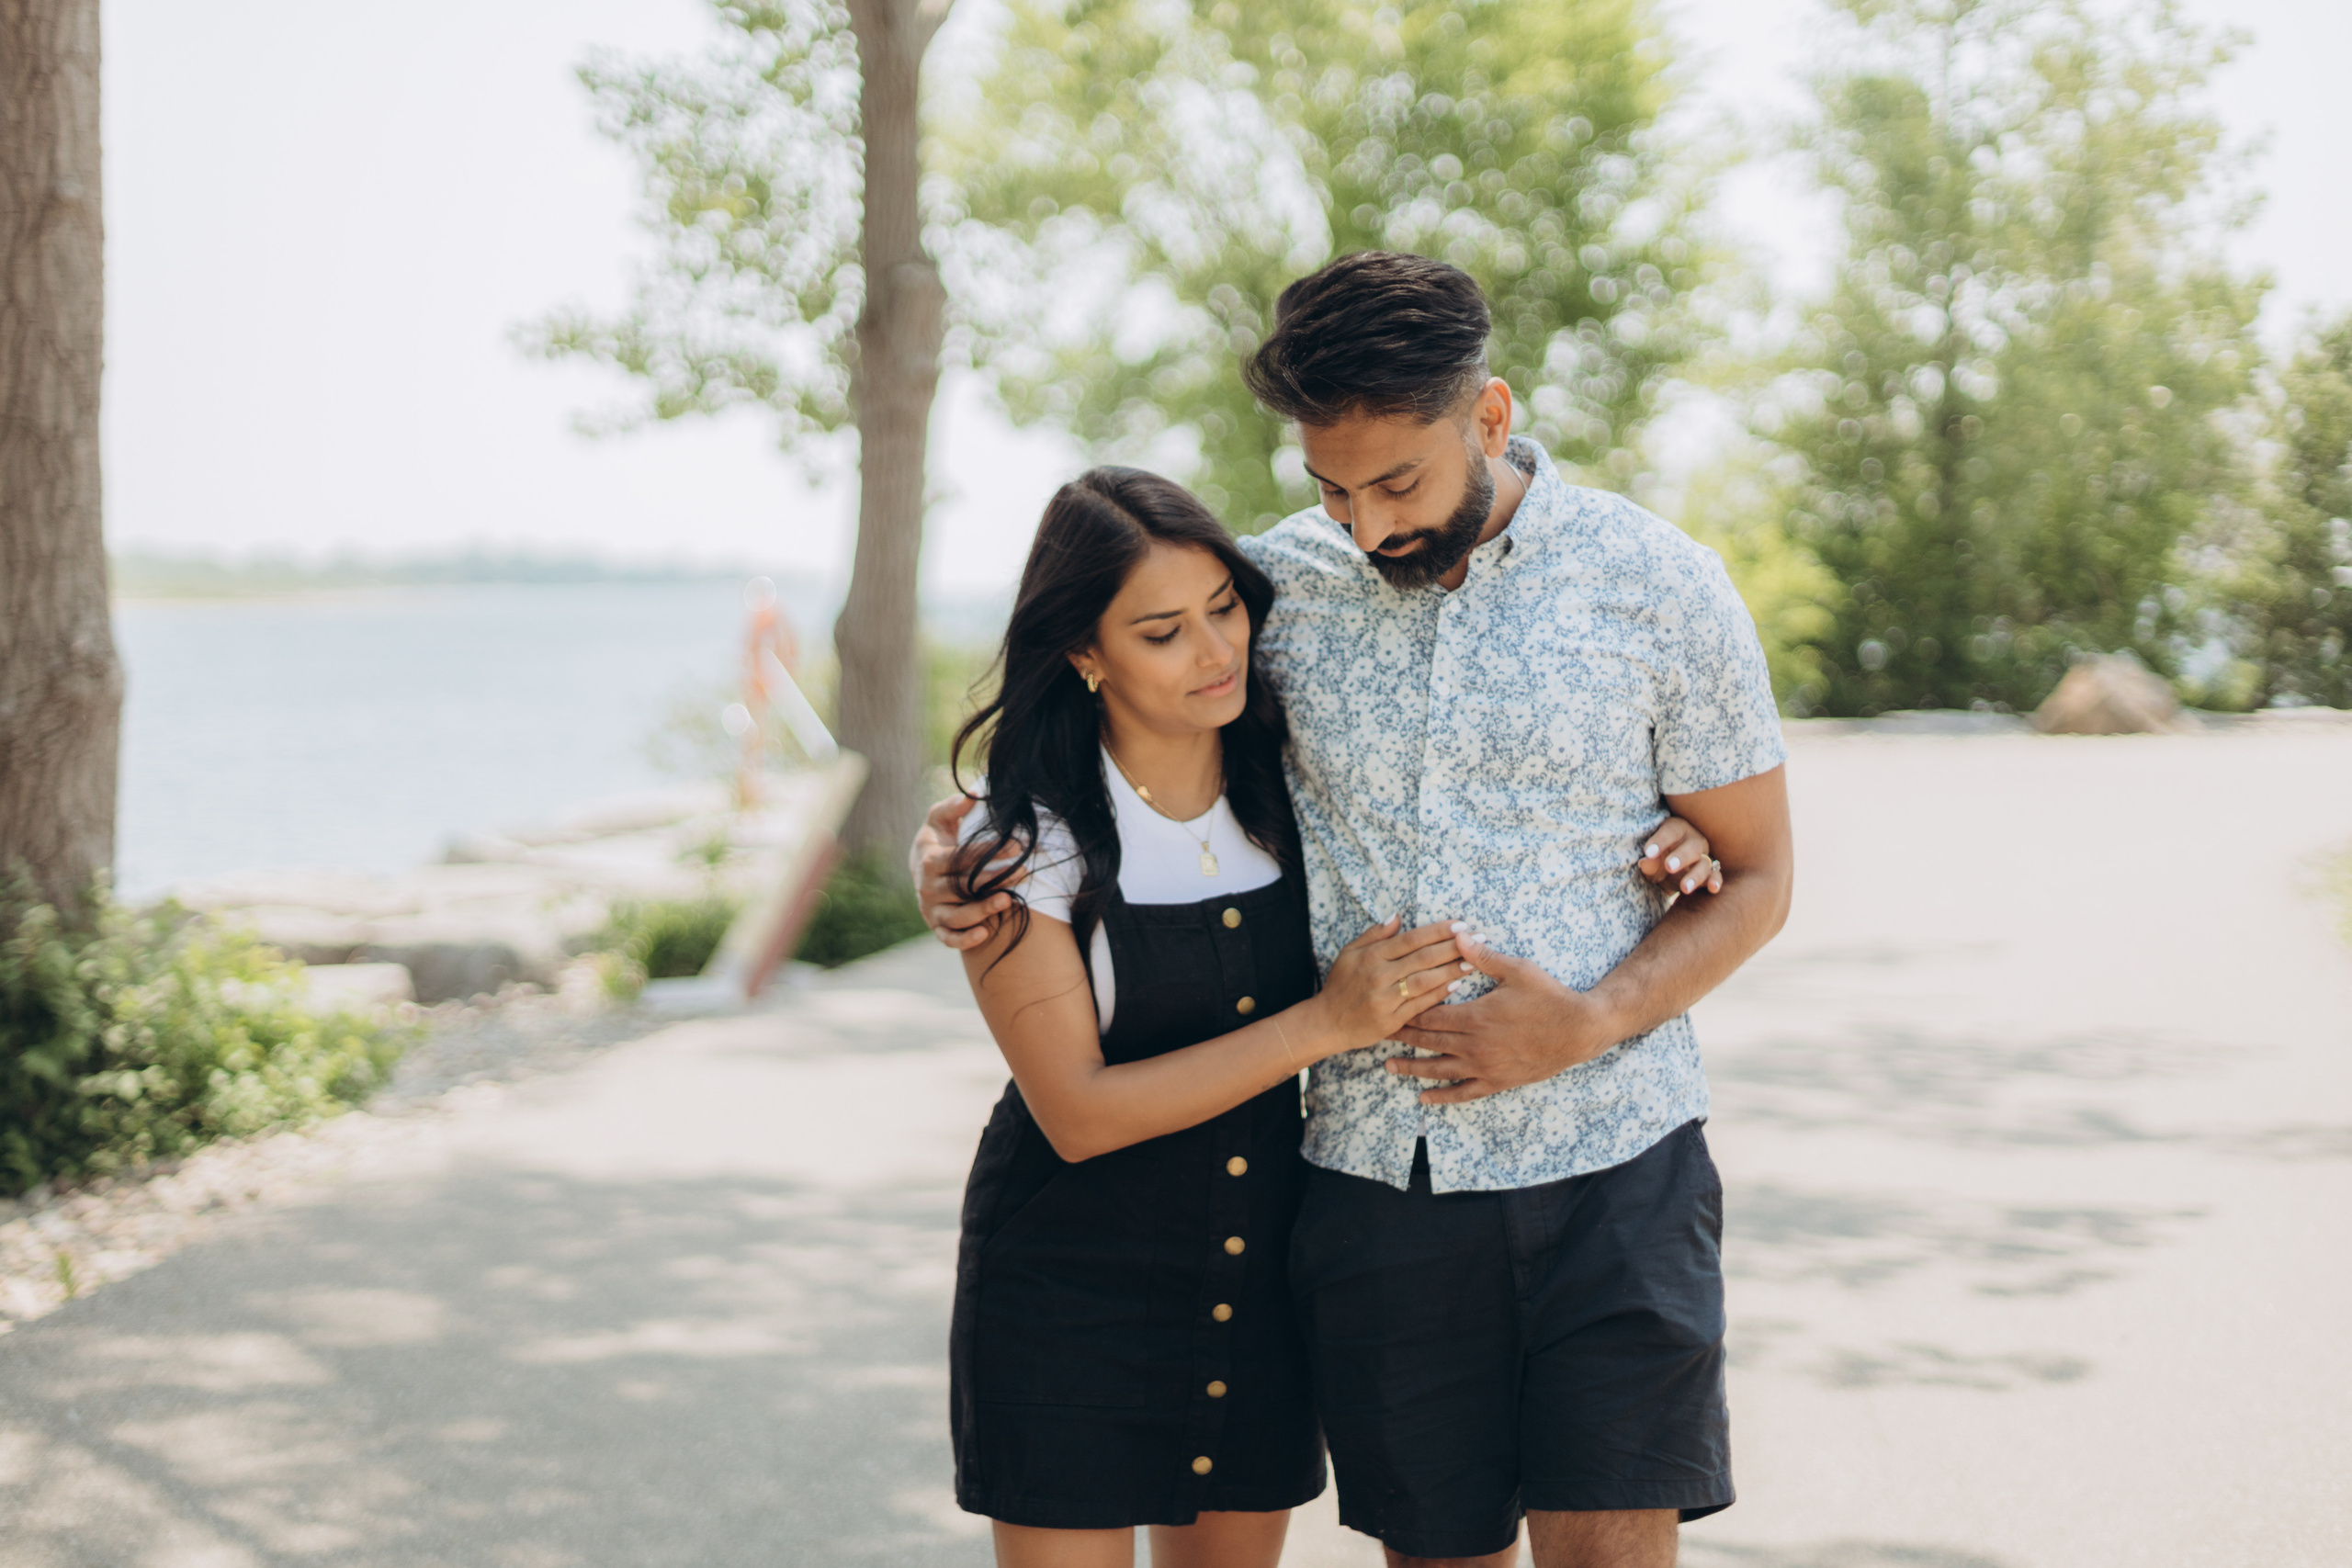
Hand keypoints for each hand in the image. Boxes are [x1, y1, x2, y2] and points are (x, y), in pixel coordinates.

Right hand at [912, 794, 1027, 951]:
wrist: (920, 869)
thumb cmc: (937, 840)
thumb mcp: (938, 819)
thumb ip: (952, 807)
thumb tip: (973, 795)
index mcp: (929, 860)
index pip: (960, 858)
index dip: (987, 852)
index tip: (1016, 845)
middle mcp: (927, 888)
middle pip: (962, 887)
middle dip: (994, 879)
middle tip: (1024, 871)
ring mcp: (932, 910)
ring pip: (957, 915)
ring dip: (983, 909)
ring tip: (1009, 899)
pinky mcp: (937, 927)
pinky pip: (949, 938)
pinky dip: (964, 940)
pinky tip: (984, 933)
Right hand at [1302, 917, 1472, 1052]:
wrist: (1326, 1023)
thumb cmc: (1340, 984)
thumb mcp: (1350, 953)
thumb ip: (1373, 934)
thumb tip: (1397, 916)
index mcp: (1371, 956)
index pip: (1412, 939)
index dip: (1438, 931)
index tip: (1461, 924)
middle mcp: (1379, 975)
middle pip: (1423, 957)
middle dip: (1454, 947)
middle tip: (1479, 938)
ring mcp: (1385, 999)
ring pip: (1426, 980)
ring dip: (1452, 969)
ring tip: (1474, 961)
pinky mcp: (1391, 1020)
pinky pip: (1421, 1005)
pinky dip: (1439, 993)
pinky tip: (1456, 984)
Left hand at [1386, 932, 1622, 1103]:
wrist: (1579, 1030)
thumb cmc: (1549, 997)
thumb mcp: (1517, 970)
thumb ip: (1483, 956)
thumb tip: (1458, 935)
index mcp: (1475, 1016)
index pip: (1430, 1015)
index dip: (1406, 1011)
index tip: (1387, 1007)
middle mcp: (1475, 1045)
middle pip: (1428, 1041)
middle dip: (1402, 1037)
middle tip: (1377, 1033)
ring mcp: (1485, 1067)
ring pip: (1438, 1070)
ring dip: (1411, 1068)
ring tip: (1388, 1066)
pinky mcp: (1497, 1081)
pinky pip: (1464, 1093)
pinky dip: (1442, 1096)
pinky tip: (1423, 1098)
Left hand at [1638, 815, 1721, 896]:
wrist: (1667, 871)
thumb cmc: (1657, 858)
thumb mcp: (1651, 860)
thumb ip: (1649, 862)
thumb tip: (1644, 862)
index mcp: (1677, 829)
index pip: (1670, 832)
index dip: (1660, 841)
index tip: (1648, 853)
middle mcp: (1694, 840)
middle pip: (1692, 847)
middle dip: (1681, 857)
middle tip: (1669, 866)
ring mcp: (1704, 856)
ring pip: (1704, 864)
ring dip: (1695, 876)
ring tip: (1684, 888)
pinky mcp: (1710, 872)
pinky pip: (1715, 875)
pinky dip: (1715, 881)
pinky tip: (1713, 888)